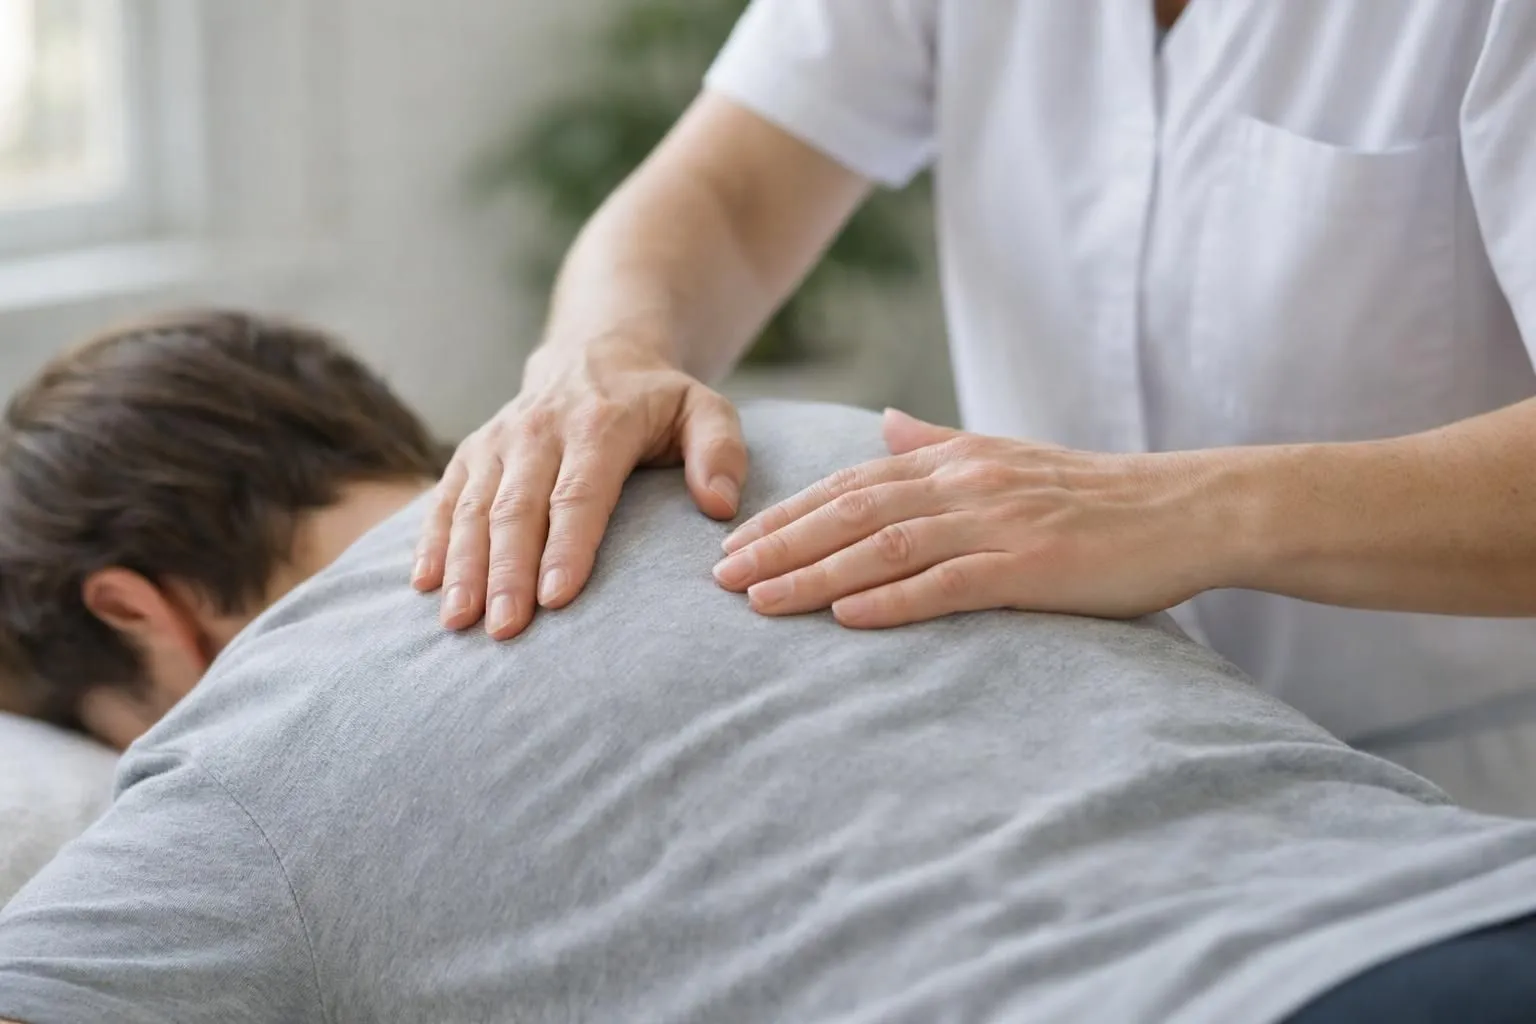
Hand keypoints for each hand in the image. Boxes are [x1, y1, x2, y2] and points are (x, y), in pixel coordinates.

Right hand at [416, 340, 747, 637]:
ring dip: (464, 566)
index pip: (578, 493)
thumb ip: (720, 451)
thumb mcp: (704, 409)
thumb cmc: (657, 401)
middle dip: (508, 572)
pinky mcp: (472, 453)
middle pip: (517, 509)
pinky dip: (433, 540)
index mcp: (599, 425)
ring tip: (459, 621)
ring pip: (474, 508)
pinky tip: (424, 585)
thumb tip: (720, 506)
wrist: (594, 353)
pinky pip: (446, 498)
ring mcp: (498, 442)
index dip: (567, 546)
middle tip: (505, 628)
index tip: (558, 597)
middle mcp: (539, 431)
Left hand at [712, 409, 1227, 627]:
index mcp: (953, 460)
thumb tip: (879, 423)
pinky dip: (894, 599)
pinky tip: (847, 616)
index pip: (849, 485)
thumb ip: (935, 442)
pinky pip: (950, 583)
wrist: (1183, 509)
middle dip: (778, 544)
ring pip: (886, 546)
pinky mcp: (1033, 564)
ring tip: (758, 601)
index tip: (732, 543)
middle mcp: (965, 484)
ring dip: (815, 574)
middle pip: (851, 512)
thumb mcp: (1004, 456)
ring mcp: (998, 523)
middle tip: (718, 577)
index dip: (786, 515)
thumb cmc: (1090, 493)